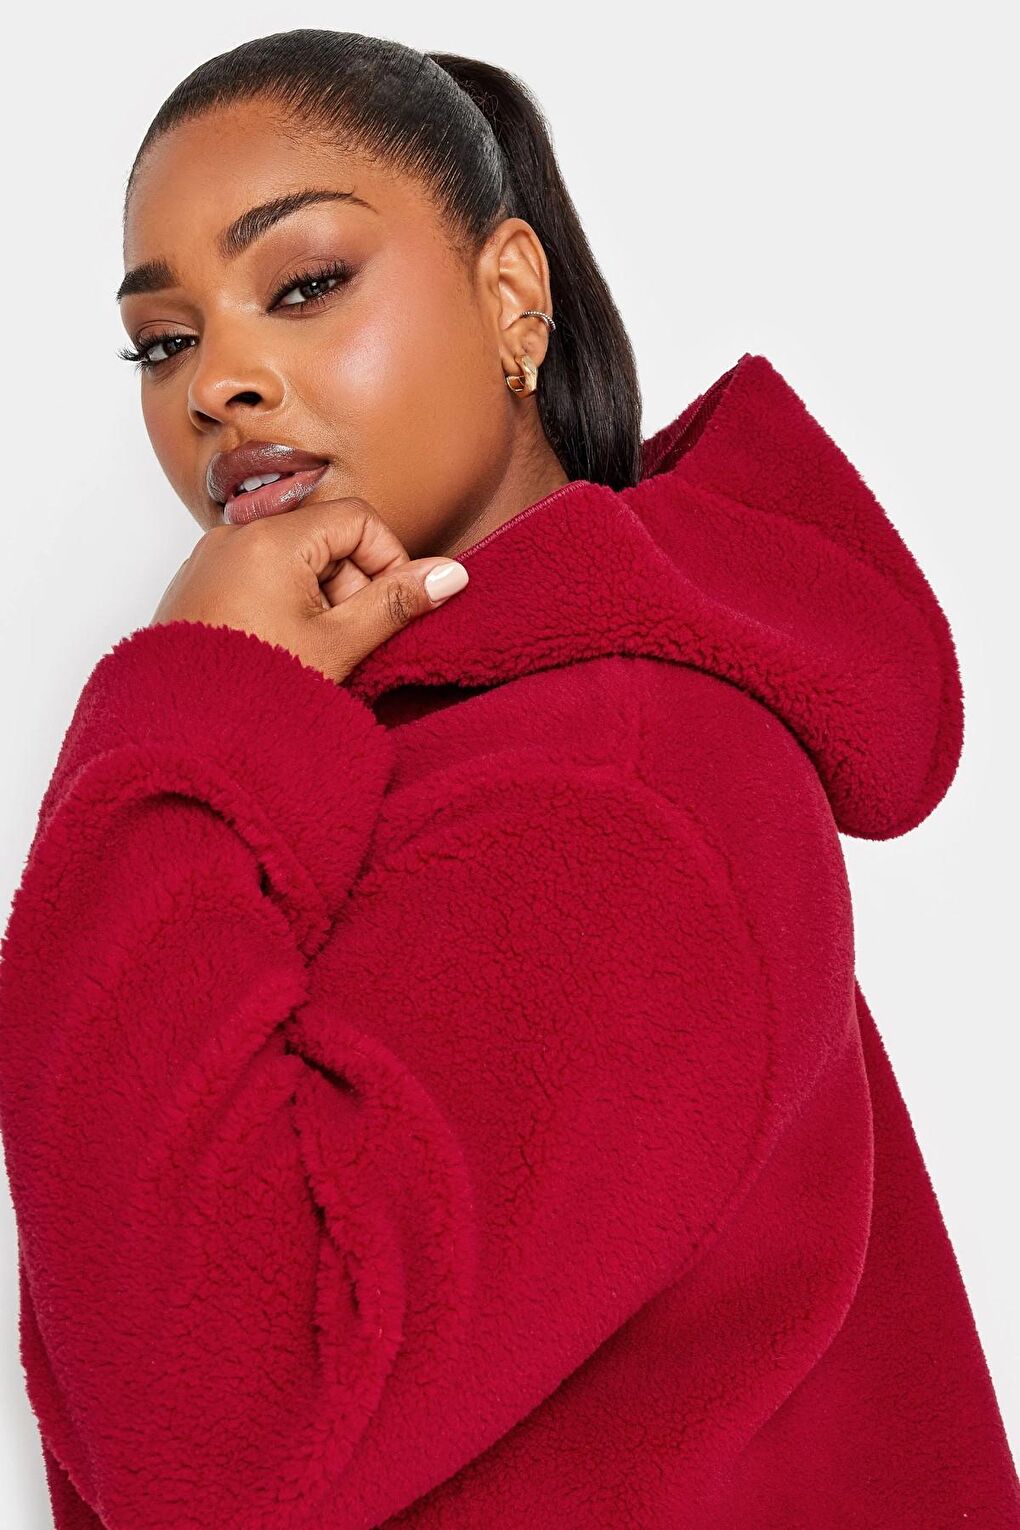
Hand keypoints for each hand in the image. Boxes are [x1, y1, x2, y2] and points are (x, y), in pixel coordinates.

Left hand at [150, 497, 469, 683]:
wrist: (179, 732)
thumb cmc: (253, 689)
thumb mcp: (340, 645)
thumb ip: (397, 603)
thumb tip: (451, 575)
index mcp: (273, 540)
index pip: (358, 519)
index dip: (387, 560)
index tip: (388, 608)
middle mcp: (236, 536)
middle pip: (324, 538)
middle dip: (350, 586)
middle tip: (346, 641)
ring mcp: (212, 560)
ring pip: (292, 562)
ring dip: (318, 600)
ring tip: (310, 654)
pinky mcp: (198, 585)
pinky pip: (258, 578)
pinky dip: (282, 606)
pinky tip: (279, 652)